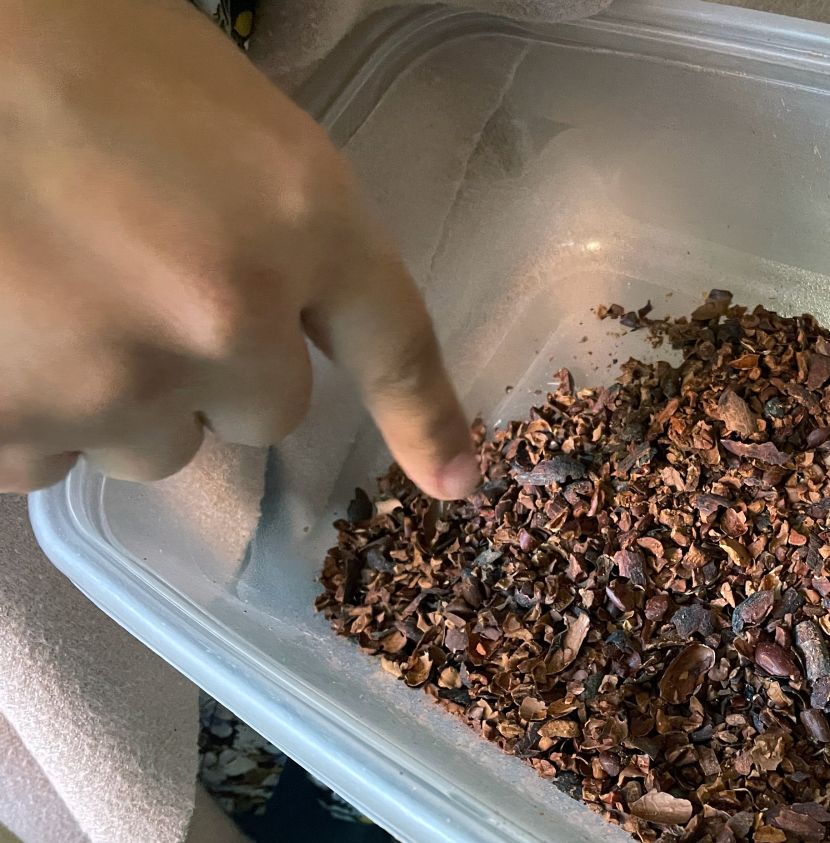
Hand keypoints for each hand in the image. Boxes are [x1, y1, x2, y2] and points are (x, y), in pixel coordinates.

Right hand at [0, 0, 477, 497]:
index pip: (393, 341)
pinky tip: (1, 331)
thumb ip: (270, 219)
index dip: (425, 418)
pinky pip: (48, 460)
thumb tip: (281, 309)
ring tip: (48, 298)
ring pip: (153, 445)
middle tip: (131, 285)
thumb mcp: (209, 105)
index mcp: (297, 213)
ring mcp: (121, 381)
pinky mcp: (16, 423)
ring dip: (120, 396)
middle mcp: (230, 318)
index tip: (453, 480)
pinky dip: (27, 412)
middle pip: (263, 412)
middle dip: (212, 368)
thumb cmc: (56, 41)